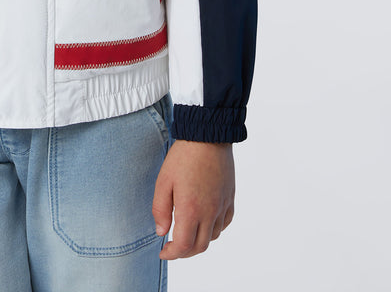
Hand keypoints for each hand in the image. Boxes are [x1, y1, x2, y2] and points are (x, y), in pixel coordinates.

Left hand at [151, 139, 234, 259]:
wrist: (208, 136)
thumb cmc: (183, 156)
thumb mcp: (164, 181)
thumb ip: (160, 209)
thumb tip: (161, 231)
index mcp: (191, 210)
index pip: (184, 246)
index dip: (172, 254)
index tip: (163, 251)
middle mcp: (210, 212)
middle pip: (200, 246)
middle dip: (184, 252)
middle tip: (173, 247)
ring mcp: (222, 206)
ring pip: (213, 236)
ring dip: (199, 241)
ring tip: (187, 233)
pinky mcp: (229, 198)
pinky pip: (225, 223)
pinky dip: (214, 230)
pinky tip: (205, 222)